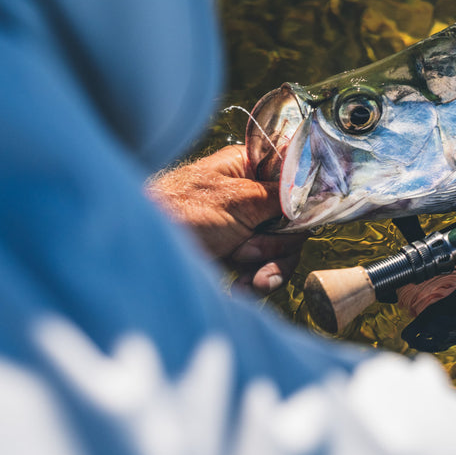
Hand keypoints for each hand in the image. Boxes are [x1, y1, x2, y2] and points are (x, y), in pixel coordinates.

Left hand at [146, 144, 307, 293]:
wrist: (139, 257)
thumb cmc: (180, 214)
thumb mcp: (238, 200)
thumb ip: (281, 194)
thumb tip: (316, 189)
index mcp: (248, 167)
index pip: (294, 174)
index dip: (305, 196)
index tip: (307, 215)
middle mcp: (249, 194)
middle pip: (293, 218)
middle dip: (278, 243)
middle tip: (249, 249)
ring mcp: (243, 226)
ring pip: (282, 247)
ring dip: (268, 264)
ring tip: (245, 273)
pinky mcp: (235, 255)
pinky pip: (265, 268)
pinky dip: (257, 280)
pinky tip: (242, 287)